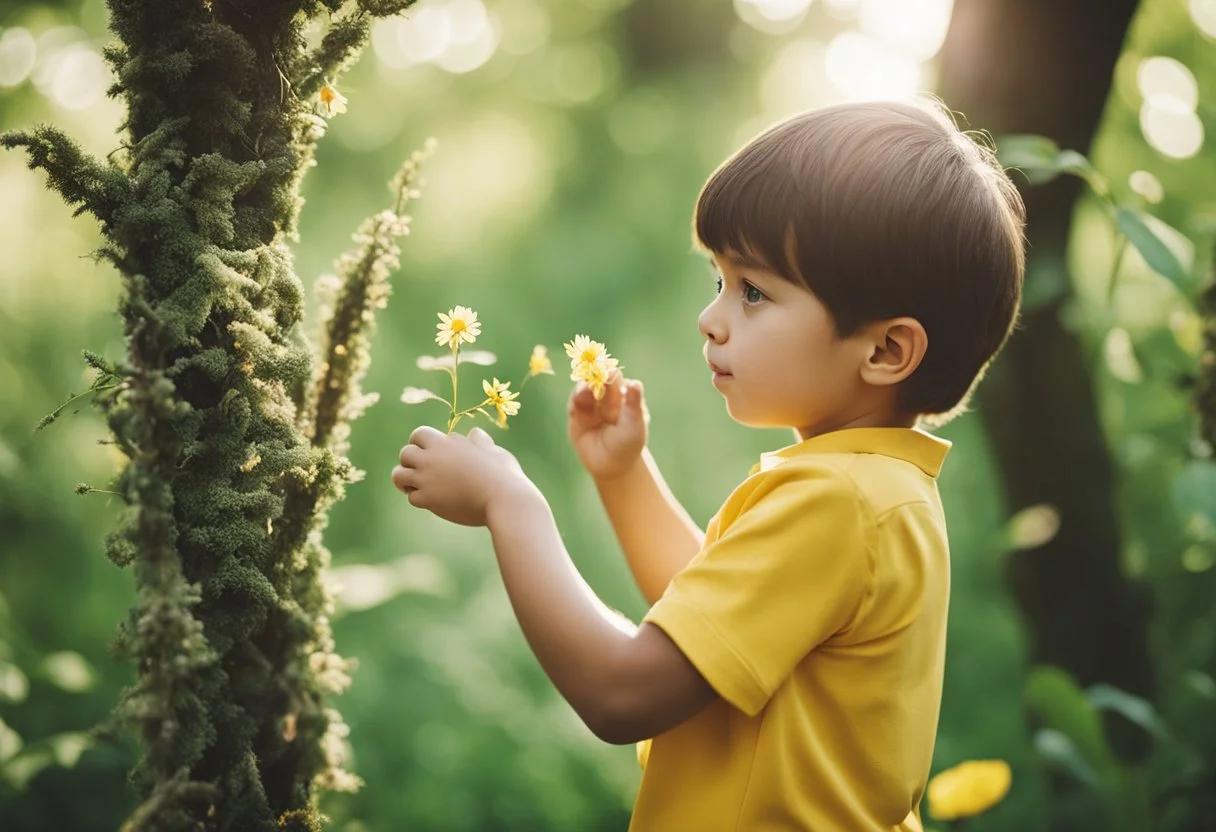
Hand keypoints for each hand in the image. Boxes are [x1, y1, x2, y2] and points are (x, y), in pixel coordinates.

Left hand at [392, 426, 536, 526]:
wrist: (504, 499)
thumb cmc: (504, 474)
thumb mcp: (494, 452)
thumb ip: (481, 443)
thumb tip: (475, 434)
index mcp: (448, 442)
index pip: (420, 434)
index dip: (421, 443)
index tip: (430, 453)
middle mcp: (433, 457)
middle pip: (405, 452)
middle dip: (411, 462)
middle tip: (421, 472)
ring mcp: (428, 478)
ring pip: (398, 475)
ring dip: (405, 480)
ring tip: (414, 486)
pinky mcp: (429, 499)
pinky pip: (411, 497)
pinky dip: (419, 499)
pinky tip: (430, 501)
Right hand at [567, 371, 647, 478]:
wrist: (612, 466)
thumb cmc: (629, 443)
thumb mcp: (634, 423)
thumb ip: (633, 403)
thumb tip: (635, 383)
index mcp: (621, 395)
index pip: (614, 378)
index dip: (611, 374)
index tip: (610, 373)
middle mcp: (604, 397)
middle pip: (596, 380)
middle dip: (594, 377)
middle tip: (594, 375)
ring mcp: (590, 406)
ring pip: (583, 390)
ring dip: (583, 388)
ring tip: (585, 389)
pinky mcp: (577, 416)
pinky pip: (574, 405)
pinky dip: (575, 400)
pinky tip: (578, 401)